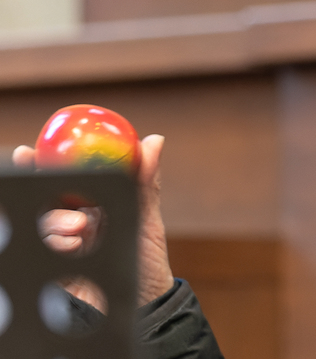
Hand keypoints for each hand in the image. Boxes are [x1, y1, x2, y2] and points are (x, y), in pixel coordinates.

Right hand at [13, 135, 175, 309]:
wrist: (145, 306)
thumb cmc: (145, 262)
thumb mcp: (146, 219)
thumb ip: (145, 182)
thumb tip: (154, 141)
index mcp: (91, 206)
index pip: (62, 180)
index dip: (44, 164)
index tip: (30, 151)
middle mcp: (71, 223)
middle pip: (44, 197)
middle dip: (38, 183)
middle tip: (42, 174)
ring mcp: (60, 247)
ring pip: (41, 221)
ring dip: (55, 219)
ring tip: (81, 226)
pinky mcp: (53, 269)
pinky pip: (41, 250)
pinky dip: (56, 242)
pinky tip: (74, 245)